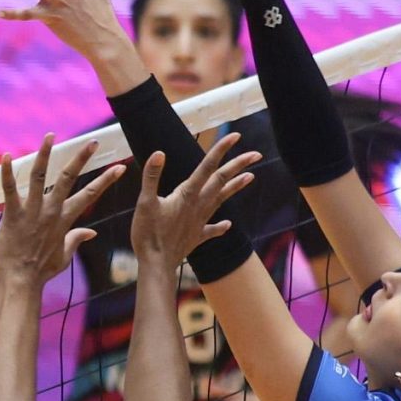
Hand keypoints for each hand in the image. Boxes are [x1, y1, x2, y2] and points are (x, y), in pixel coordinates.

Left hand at [0, 134, 124, 288]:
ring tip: (50, 136)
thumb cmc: (40, 270)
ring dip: (44, 154)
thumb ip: (77, 239)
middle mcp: (51, 211)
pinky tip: (6, 156)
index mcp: (64, 219)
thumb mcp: (64, 256)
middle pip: (69, 178)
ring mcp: (32, 211)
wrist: (20, 281)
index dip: (106, 180)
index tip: (119, 167)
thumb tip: (91, 232)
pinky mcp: (13, 214)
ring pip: (40, 177)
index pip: (90, 195)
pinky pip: (9, 189)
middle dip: (82, 158)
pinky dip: (6, 172)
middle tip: (92, 142)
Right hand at [128, 129, 257, 269]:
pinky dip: (221, 226)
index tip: (235, 136)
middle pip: (221, 181)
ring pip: (221, 200)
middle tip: (256, 154)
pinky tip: (228, 224)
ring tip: (251, 177)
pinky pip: (212, 229)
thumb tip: (159, 153)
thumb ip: (152, 176)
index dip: (220, 150)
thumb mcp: (145, 202)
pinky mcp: (196, 236)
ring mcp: (199, 222)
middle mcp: (198, 206)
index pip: (207, 167)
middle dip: (239, 166)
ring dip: (236, 187)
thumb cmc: (148, 234)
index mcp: (187, 195)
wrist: (156, 265)